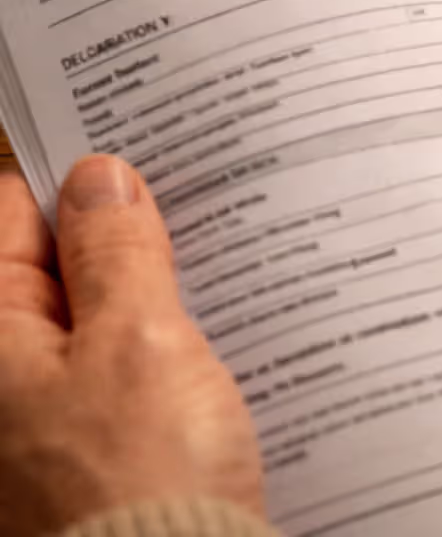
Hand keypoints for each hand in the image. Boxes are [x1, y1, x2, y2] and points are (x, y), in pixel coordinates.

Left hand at [0, 155, 263, 533]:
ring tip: (232, 270)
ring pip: (103, 320)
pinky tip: (227, 340)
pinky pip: (128, 373)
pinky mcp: (99, 453)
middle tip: (205, 205)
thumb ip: (116, 252)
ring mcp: (49, 420)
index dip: (79, 177)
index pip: (13, 215)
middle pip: (60, 268)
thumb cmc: (142, 479)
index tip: (147, 151)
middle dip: (129, 235)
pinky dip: (172, 348)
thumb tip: (99, 178)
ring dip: (161, 293)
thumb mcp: (139, 340)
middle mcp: (6, 378)